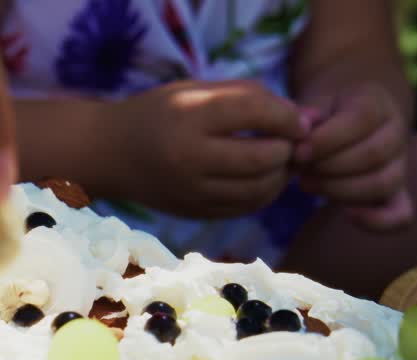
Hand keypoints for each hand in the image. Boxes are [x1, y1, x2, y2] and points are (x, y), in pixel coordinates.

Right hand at [103, 80, 307, 217]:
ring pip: (257, 190)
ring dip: (280, 175)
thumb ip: (250, 97)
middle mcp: (189, 156)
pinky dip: (263, 193)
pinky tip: (262, 178)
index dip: (288, 117)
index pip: (255, 113)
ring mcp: (191, 190)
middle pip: (261, 158)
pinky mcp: (194, 212)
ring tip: (280, 160)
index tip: (299, 120)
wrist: (110, 153)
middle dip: (287, 150)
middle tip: (293, 143)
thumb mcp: (197, 90)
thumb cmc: (160, 113)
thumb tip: (306, 120)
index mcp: (190, 116)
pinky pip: (244, 207)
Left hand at [293, 83, 412, 230]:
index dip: (328, 139)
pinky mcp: (398, 193)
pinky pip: (401, 215)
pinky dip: (376, 221)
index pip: (361, 119)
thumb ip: (306, 114)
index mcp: (376, 102)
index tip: (298, 152)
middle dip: (329, 168)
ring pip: (383, 183)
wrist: (346, 119)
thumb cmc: (325, 114)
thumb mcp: (315, 103)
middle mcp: (396, 131)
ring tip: (308, 184)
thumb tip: (299, 126)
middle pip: (373, 154)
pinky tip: (347, 214)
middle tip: (301, 171)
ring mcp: (400, 164)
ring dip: (340, 191)